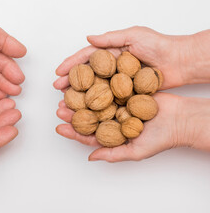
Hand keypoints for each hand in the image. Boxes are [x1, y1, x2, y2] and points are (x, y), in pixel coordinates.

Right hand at [54, 26, 194, 90]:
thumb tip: (89, 38)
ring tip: (66, 99)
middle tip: (57, 88)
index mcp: (111, 52)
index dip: (71, 64)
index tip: (58, 71)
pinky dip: (96, 103)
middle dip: (70, 80)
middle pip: (86, 74)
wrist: (179, 62)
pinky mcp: (126, 92)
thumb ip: (111, 38)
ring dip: (80, 93)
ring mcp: (117, 80)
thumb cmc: (159, 45)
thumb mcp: (134, 35)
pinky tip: (86, 108)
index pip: (86, 58)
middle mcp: (111, 66)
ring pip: (94, 87)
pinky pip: (108, 97)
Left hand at [56, 92, 209, 161]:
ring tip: (67, 94)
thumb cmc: (161, 138)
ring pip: (95, 100)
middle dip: (73, 113)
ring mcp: (118, 104)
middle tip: (59, 108)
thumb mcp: (136, 151)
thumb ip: (113, 154)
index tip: (60, 128)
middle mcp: (113, 119)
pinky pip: (108, 87)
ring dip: (81, 97)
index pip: (89, 134)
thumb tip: (91, 157)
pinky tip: (86, 81)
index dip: (73, 132)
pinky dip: (97, 84)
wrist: (180, 119)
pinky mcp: (125, 91)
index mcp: (112, 134)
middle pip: (88, 116)